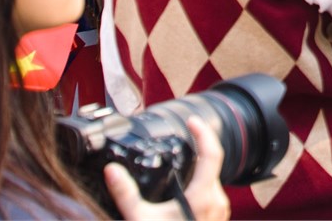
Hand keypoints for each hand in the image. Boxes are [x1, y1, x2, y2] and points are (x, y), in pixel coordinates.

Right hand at [106, 116, 230, 220]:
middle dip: (198, 149)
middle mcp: (217, 202)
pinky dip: (198, 187)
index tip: (192, 120)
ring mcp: (219, 213)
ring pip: (212, 182)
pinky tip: (183, 191)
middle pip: (212, 166)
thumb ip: (125, 193)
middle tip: (185, 136)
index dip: (202, 132)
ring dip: (198, 171)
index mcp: (204, 196)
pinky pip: (211, 196)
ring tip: (184, 160)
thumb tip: (112, 170)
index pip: (212, 152)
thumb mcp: (140, 218)